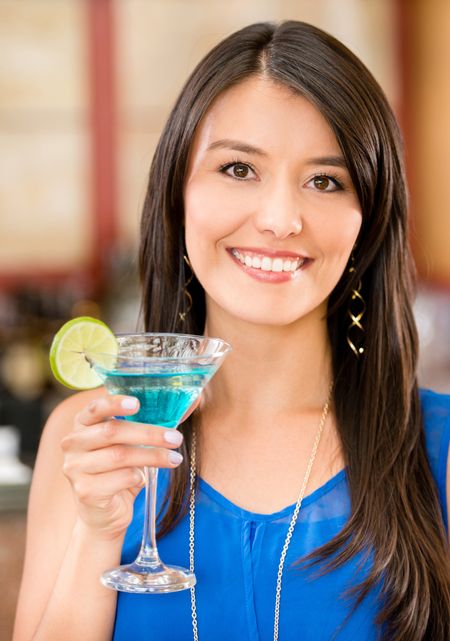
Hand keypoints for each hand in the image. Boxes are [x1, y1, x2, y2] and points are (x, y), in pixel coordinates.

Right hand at [61, 394, 189, 539]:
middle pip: (112, 432)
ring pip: (120, 455)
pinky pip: (119, 478)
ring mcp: (75, 468)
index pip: (95, 408)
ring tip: (174, 459)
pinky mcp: (85, 491)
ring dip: (153, 456)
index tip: (138, 403)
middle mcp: (73, 443)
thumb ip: (154, 421)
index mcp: (82, 424)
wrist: (105, 514)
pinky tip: (144, 478)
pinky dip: (137, 477)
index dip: (115, 403)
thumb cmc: (120, 470)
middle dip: (149, 433)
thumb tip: (194, 401)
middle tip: (175, 438)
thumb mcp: (134, 444)